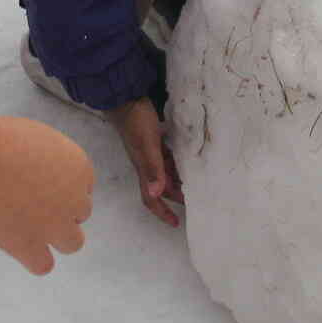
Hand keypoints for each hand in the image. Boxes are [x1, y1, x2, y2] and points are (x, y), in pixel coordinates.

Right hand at [0, 114, 93, 274]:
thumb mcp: (37, 139)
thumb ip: (50, 162)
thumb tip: (47, 179)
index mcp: (79, 167)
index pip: (83, 187)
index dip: (60, 187)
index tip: (34, 182)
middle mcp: (75, 199)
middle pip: (80, 213)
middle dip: (59, 209)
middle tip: (26, 200)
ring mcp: (54, 226)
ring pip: (73, 243)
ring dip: (54, 236)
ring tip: (25, 224)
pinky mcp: (29, 246)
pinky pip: (44, 265)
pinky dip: (33, 258)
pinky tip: (16, 244)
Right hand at [108, 98, 183, 226]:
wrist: (126, 99)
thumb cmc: (136, 123)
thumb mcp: (147, 146)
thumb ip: (152, 168)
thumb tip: (155, 194)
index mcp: (143, 169)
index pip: (151, 198)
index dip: (162, 212)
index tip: (176, 223)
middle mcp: (146, 164)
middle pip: (161, 188)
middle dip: (175, 198)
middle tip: (194, 202)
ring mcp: (150, 152)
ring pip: (165, 174)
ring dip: (177, 182)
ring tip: (195, 185)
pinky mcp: (155, 141)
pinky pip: (168, 160)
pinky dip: (177, 165)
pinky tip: (188, 163)